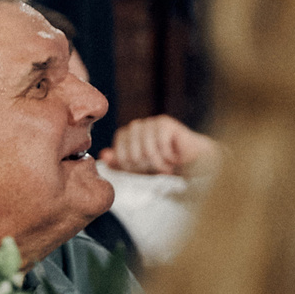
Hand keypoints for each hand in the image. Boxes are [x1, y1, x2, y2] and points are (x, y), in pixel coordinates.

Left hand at [98, 115, 219, 178]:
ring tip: (166, 166)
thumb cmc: (162, 165)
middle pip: (131, 154)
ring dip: (157, 163)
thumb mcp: (137, 168)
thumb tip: (103, 155)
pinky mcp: (165, 123)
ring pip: (145, 151)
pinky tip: (173, 157)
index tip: (143, 170)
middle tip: (157, 169)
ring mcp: (150, 122)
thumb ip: (119, 162)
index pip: (119, 155)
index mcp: (125, 136)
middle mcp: (136, 126)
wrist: (191, 161)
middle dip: (145, 167)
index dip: (131, 167)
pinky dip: (167, 157)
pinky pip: (159, 145)